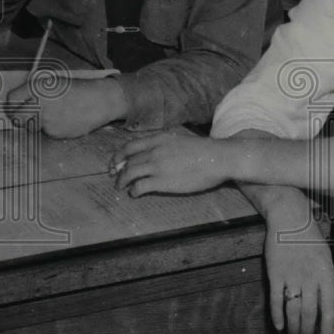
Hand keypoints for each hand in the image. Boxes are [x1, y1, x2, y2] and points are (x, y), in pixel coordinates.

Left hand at [6, 77, 127, 137]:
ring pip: (31, 126)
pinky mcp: (55, 133)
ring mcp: (47, 120)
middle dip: (17, 117)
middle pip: (15, 117)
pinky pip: (46, 132)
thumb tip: (18, 103)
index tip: (13, 106)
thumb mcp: (54, 82)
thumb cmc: (79, 89)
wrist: (101, 101)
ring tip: (53, 114)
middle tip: (22, 115)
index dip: (10, 104)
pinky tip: (64, 119)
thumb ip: (35, 91)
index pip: (11, 100)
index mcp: (38, 87)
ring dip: (36, 122)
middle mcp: (39, 104)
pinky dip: (51, 127)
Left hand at [112, 132, 227, 195]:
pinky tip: (135, 194)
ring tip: (121, 187)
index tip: (116, 162)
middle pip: (128, 161)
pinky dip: (134, 191)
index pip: (130, 146)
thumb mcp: (180, 139)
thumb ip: (165, 144)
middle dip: (119, 170)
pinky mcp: (162, 181)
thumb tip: (155, 151)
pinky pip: (139, 186)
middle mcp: (155, 151)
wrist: (217, 159)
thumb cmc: (204, 151)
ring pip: (130, 173)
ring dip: (123, 181)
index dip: (119, 155)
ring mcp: (157, 166)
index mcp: (159, 139)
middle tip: (116, 177)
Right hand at [264, 211, 333, 333]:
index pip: (328, 307)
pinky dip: (277, 314)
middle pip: (309, 312)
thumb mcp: (327, 261)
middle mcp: (310, 278)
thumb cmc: (311, 240)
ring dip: (293, 325)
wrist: (290, 219)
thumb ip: (332, 288)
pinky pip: (275, 299)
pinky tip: (278, 325)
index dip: (328, 326)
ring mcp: (291, 276)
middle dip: (307, 330)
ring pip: (292, 309)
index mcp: (325, 275)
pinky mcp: (275, 273)